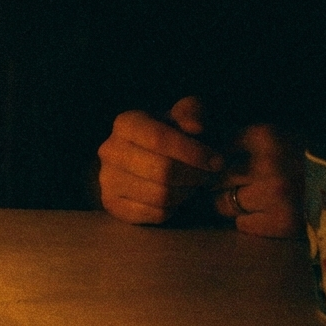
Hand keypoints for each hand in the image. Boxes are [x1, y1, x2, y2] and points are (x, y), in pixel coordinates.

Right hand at [98, 96, 224, 224]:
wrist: (143, 159)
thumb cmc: (171, 135)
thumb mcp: (183, 116)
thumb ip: (192, 112)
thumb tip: (195, 127)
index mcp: (126, 123)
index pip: (159, 138)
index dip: (194, 152)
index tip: (218, 161)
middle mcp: (110, 150)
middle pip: (162, 171)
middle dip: (194, 176)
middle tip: (209, 176)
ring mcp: (108, 179)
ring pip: (160, 195)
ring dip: (186, 193)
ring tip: (193, 185)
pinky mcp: (113, 205)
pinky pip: (154, 214)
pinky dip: (174, 208)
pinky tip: (177, 197)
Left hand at [212, 123, 302, 237]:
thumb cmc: (304, 156)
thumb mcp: (272, 136)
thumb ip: (237, 140)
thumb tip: (198, 150)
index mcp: (263, 135)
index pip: (212, 149)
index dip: (209, 159)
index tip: (212, 165)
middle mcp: (267, 163)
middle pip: (212, 177)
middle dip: (217, 182)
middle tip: (230, 184)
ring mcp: (275, 194)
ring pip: (222, 203)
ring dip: (231, 202)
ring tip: (252, 198)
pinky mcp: (282, 222)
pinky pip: (242, 224)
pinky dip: (250, 220)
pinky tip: (267, 213)